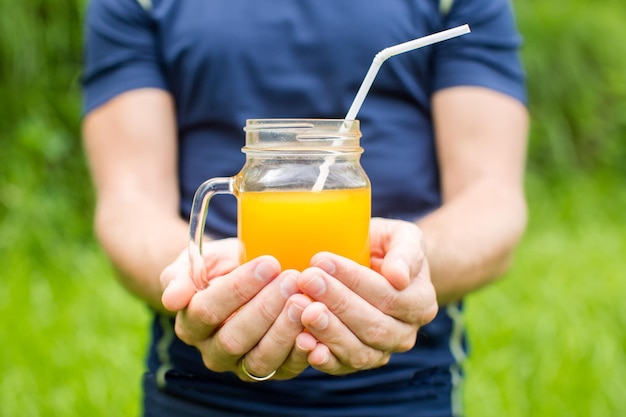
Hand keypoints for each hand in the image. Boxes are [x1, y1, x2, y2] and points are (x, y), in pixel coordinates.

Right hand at [160, 240, 313, 380]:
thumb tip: (173, 299)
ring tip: (304, 301)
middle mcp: (213, 351)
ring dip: (284, 331)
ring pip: (260, 358)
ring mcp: (242, 365)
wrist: (240, 279)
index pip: (207, 309)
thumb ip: (181, 277)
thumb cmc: (219, 267)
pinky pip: (285, 369)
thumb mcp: (197, 262)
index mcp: (191, 324)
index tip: (268, 263)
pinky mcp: (272, 371)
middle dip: (265, 308)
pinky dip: (302, 353)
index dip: (238, 288)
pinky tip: (314, 331)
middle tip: (290, 279)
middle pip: (234, 338)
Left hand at [295, 217, 437, 374]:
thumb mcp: (402, 236)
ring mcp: (382, 351)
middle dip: (337, 303)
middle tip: (306, 280)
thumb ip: (406, 252)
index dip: (354, 280)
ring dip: (328, 331)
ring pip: (358, 351)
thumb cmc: (386, 247)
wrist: (374, 266)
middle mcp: (405, 333)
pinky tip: (303, 341)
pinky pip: (341, 366)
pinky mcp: (356, 362)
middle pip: (373, 325)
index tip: (322, 260)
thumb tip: (399, 277)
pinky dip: (323, 358)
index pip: (388, 295)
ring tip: (303, 309)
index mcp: (421, 302)